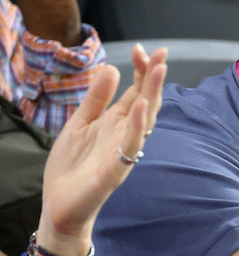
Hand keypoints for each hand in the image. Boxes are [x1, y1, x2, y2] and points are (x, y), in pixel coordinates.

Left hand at [35, 45, 166, 255]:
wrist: (60, 205)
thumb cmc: (71, 168)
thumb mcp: (79, 124)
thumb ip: (96, 99)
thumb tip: (112, 68)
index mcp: (116, 123)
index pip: (135, 91)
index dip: (140, 70)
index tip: (142, 50)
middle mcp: (125, 134)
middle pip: (146, 100)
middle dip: (153, 77)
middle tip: (160, 52)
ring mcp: (124, 150)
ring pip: (145, 119)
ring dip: (151, 94)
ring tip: (157, 70)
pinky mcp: (117, 169)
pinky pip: (132, 144)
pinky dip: (138, 125)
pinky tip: (140, 105)